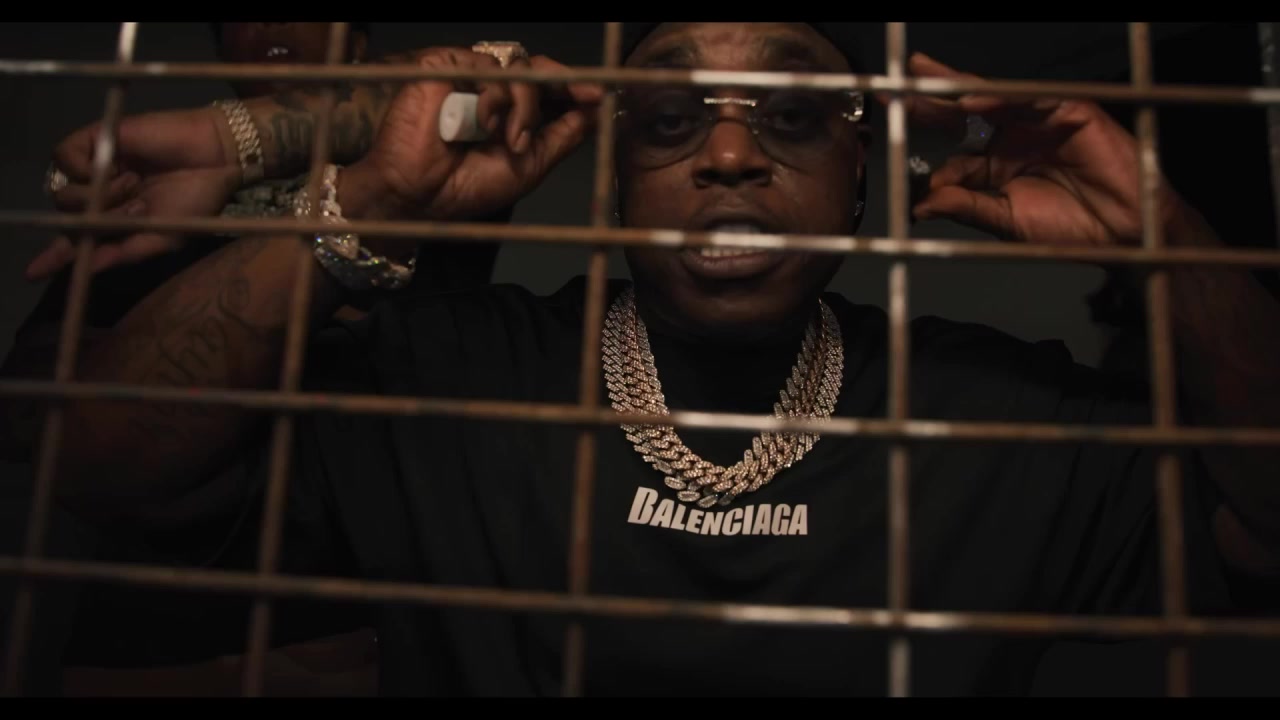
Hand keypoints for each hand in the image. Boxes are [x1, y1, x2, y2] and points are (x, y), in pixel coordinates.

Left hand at [30, 108, 240, 280]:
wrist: (215, 159)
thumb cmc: (196, 201)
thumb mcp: (161, 239)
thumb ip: (121, 253)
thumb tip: (82, 269)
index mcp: (116, 223)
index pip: (77, 242)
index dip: (55, 257)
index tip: (32, 274)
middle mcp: (100, 197)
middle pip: (67, 219)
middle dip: (97, 223)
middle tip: (136, 211)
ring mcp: (95, 169)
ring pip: (63, 193)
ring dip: (96, 197)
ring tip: (133, 186)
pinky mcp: (95, 141)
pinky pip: (63, 156)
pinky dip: (80, 168)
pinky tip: (107, 169)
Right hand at [352, 47, 602, 221]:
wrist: (419, 196)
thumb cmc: (466, 186)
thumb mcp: (531, 165)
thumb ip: (563, 136)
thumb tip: (599, 112)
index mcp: (512, 114)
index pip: (549, 89)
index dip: (576, 87)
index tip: (603, 94)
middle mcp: (492, 91)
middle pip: (538, 69)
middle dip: (564, 84)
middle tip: (585, 96)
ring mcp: (468, 77)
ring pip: (518, 69)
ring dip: (526, 105)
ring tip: (512, 141)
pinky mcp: (444, 66)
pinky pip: (487, 64)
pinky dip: (497, 95)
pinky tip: (487, 123)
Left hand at [896, 53, 1179, 247]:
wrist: (1123, 234)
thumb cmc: (1069, 230)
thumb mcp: (1005, 220)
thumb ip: (966, 207)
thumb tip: (919, 206)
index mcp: (995, 163)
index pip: (952, 149)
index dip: (923, 142)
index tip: (891, 136)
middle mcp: (1013, 137)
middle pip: (965, 112)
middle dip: (930, 97)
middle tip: (896, 85)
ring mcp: (1040, 121)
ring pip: (994, 97)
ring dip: (959, 89)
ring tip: (925, 81)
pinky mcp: (1070, 112)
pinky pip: (1032, 100)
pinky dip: (1003, 99)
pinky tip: (972, 101)